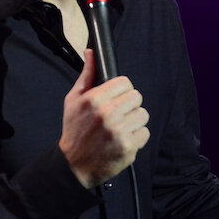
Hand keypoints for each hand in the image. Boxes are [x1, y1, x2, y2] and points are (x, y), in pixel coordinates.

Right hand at [58, 49, 150, 188]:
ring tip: (121, 127)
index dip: (122, 90)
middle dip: (129, 105)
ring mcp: (119, 131)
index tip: (117, 98)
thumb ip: (86, 75)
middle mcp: (107, 114)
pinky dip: (137, 137)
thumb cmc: (74, 130)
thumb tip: (91, 53)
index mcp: (94, 99)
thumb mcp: (73, 100)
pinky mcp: (128, 147)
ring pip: (143, 114)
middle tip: (118, 114)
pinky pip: (145, 132)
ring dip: (134, 121)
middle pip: (136, 97)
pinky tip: (124, 139)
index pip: (125, 82)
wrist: (73, 165)